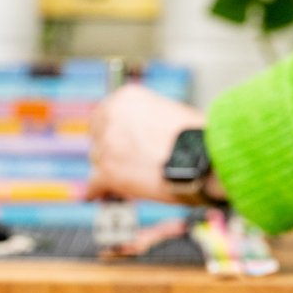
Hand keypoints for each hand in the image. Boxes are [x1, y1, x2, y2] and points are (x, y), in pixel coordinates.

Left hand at [87, 85, 224, 204]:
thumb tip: (141, 137)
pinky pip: (94, 184)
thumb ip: (146, 121)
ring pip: (98, 161)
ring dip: (110, 170)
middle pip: (99, 138)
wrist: (199, 158)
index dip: (110, 131)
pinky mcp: (107, 172)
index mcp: (126, 98)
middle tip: (124, 162)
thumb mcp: (168, 112)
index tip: (116, 141)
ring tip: (126, 179)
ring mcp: (107, 145)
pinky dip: (97, 191)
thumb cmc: (195, 138)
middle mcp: (112, 117)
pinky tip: (98, 195)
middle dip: (110, 150)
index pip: (103, 114)